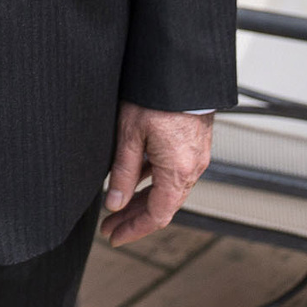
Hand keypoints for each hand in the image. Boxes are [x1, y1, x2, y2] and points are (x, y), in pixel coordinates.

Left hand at [100, 104, 212, 246]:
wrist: (181, 70)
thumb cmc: (155, 97)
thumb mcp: (130, 136)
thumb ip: (123, 173)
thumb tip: (114, 204)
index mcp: (178, 171)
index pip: (157, 215)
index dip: (134, 229)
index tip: (113, 236)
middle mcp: (193, 168)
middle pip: (163, 206)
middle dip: (135, 218)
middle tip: (109, 226)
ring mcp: (196, 156)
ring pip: (169, 189)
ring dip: (143, 200)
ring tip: (117, 206)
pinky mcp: (194, 144)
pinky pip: (174, 172)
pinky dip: (154, 182)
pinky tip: (134, 179)